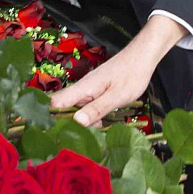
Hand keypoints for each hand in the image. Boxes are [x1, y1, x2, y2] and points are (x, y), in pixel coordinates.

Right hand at [51, 14, 186, 126]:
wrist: (142, 57)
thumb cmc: (132, 74)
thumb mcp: (117, 96)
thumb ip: (96, 109)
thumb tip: (76, 122)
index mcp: (83, 88)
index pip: (55, 102)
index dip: (50, 118)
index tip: (53, 134)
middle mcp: (81, 89)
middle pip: (63, 109)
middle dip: (69, 125)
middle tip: (83, 136)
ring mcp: (88, 91)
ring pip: (76, 110)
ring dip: (83, 122)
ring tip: (98, 130)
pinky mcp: (95, 93)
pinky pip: (86, 108)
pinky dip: (91, 117)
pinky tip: (103, 123)